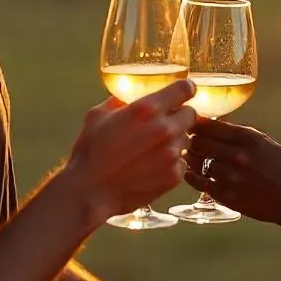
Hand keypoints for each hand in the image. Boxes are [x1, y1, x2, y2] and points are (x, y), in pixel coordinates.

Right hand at [65, 78, 196, 226]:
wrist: (89, 191)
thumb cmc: (90, 152)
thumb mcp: (98, 115)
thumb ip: (119, 102)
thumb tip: (128, 99)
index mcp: (147, 109)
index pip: (184, 89)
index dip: (185, 89)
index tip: (183, 92)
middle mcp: (165, 129)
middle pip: (191, 114)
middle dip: (180, 116)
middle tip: (165, 123)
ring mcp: (172, 154)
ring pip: (186, 139)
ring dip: (175, 140)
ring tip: (153, 148)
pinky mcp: (174, 176)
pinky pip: (182, 162)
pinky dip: (172, 162)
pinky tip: (152, 166)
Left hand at [184, 118, 280, 230]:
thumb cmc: (280, 169)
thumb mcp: (263, 142)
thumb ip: (238, 133)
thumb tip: (211, 125)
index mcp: (247, 138)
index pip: (209, 125)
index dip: (195, 122)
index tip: (190, 122)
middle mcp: (236, 155)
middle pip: (197, 141)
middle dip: (191, 138)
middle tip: (187, 138)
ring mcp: (229, 176)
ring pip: (195, 160)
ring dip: (191, 156)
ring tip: (191, 154)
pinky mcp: (224, 195)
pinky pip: (198, 181)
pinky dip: (191, 175)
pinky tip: (192, 171)